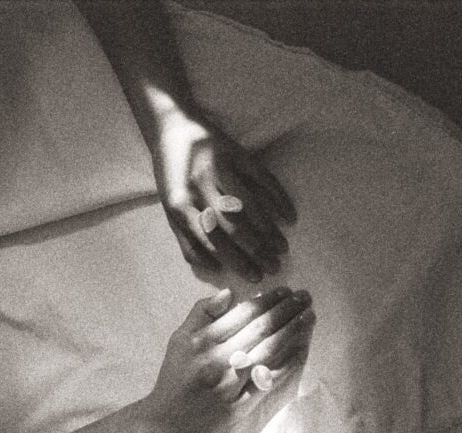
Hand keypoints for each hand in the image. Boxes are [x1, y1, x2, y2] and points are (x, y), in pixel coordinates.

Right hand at [139, 286, 314, 432]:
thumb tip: (229, 292)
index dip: (267, 301)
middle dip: (286, 311)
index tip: (285, 291)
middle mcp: (217, 361)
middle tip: (305, 297)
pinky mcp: (240, 406)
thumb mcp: (179, 339)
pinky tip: (301, 348)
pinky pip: (269, 381)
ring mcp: (231, 385)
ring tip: (309, 317)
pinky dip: (288, 363)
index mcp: (202, 342)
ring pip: (269, 352)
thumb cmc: (175, 377)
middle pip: (260, 330)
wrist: (166, 422)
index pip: (242, 315)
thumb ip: (201, 313)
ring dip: (292, 332)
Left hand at [151, 108, 296, 282]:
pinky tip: (289, 217)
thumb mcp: (171, 209)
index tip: (254, 277)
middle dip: (256, 251)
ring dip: (269, 229)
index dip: (235, 262)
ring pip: (249, 204)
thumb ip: (187, 239)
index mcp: (179, 204)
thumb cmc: (173, 176)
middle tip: (273, 267)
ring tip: (282, 248)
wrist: (172, 126)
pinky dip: (279, 199)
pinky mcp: (237, 152)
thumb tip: (214, 269)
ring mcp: (219, 167)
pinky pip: (263, 179)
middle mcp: (198, 186)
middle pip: (232, 226)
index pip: (210, 241)